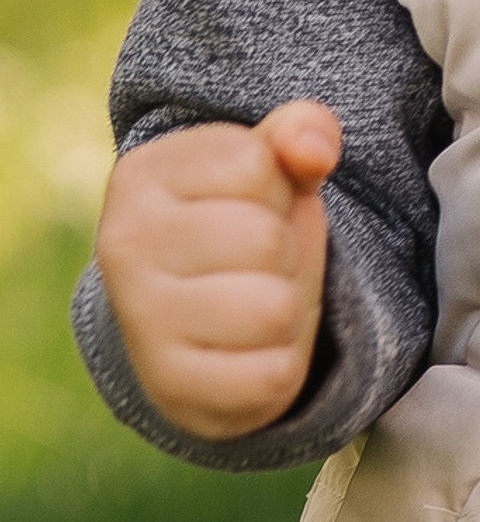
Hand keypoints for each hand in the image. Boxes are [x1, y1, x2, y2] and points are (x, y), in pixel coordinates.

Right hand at [95, 102, 336, 441]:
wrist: (192, 324)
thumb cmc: (239, 225)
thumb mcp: (268, 169)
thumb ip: (299, 133)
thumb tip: (312, 148)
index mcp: (141, 176)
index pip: (256, 163)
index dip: (277, 186)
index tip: (248, 204)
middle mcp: (124, 246)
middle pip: (265, 239)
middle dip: (283, 250)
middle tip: (254, 262)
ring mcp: (141, 321)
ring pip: (273, 308)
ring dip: (286, 306)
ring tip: (253, 300)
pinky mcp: (172, 388)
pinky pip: (274, 374)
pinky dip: (281, 362)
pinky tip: (247, 351)